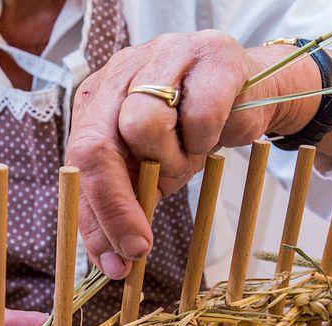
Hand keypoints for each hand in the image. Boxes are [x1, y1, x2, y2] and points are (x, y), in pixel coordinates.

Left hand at [66, 30, 319, 278]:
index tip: (115, 265)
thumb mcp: (151, 170)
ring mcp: (162, 56)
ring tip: (189, 158)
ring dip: (171, 164)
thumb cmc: (192, 132)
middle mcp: (120, 73)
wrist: (253, 93)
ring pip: (144, 127)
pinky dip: (206, 139)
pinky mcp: (209, 55)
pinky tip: (212, 133)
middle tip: (139, 248)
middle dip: (117, 209)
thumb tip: (115, 261)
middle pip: (95, 147)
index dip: (94, 220)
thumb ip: (127, 203)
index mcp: (97, 101)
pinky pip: (199, 117)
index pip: (79, 163)